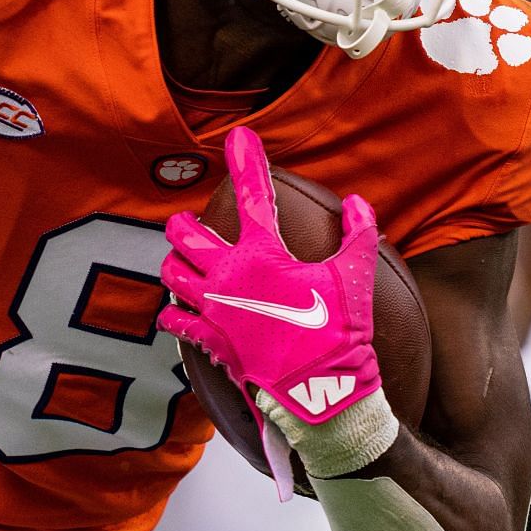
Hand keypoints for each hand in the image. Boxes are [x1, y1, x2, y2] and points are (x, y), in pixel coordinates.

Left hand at [158, 126, 393, 495]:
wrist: (320, 393)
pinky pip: (175, 322)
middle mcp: (228, 275)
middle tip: (188, 223)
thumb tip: (358, 202)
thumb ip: (358, 235)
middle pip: (186, 234)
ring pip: (171, 273)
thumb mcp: (354, 279)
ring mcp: (213, 309)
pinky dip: (173, 314)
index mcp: (264, 254)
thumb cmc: (339, 334)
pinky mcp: (208, 341)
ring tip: (180, 262)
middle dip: (184, 224)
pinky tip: (175, 312)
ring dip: (174, 264)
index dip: (247, 161)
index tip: (239, 137)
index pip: (254, 194)